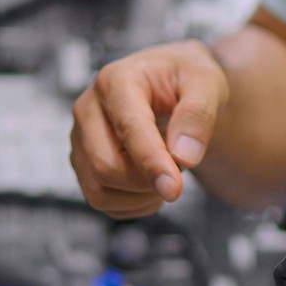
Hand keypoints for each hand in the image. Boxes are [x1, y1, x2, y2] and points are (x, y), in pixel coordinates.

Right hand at [70, 40, 228, 218]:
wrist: (171, 87)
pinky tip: (151, 183)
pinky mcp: (82, 164)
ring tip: (166, 172)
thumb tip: (183, 157)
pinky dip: (133, 204)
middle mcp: (88, 109)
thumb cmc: (185, 81)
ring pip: (100, 192)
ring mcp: (80, 140)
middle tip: (179, 168)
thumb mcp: (205, 83)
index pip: (128, 129)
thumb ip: (198, 115)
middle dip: (148, 181)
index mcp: (116, 81)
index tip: (174, 189)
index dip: (151, 162)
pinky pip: (103, 202)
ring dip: (141, 196)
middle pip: (106, 167)